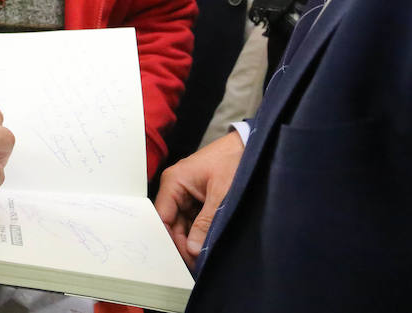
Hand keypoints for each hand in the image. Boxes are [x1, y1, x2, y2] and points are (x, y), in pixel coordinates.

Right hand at [154, 131, 243, 266]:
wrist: (249, 145)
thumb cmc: (232, 161)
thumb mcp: (221, 195)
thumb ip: (206, 223)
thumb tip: (193, 249)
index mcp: (174, 182)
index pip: (162, 218)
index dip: (170, 240)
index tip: (182, 260)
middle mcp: (175, 187)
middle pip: (172, 223)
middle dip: (184, 243)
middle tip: (197, 265)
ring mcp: (186, 193)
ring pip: (183, 224)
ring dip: (193, 240)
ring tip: (203, 258)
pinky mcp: (197, 197)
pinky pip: (193, 220)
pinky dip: (200, 232)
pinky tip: (207, 245)